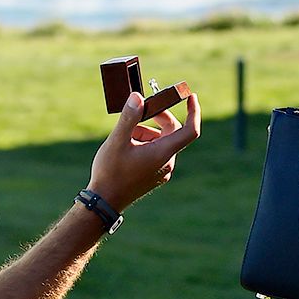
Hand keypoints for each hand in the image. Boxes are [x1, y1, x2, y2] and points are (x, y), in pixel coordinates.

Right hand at [88, 91, 200, 211]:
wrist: (104, 201)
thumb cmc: (110, 172)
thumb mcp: (117, 141)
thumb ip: (129, 117)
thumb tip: (138, 96)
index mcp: (163, 153)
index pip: (190, 130)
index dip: (193, 112)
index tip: (190, 97)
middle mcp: (167, 163)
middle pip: (172, 132)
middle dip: (157, 119)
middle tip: (141, 109)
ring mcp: (162, 171)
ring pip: (161, 142)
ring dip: (147, 132)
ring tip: (125, 135)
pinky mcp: (155, 176)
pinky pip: (156, 153)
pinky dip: (145, 144)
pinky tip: (126, 147)